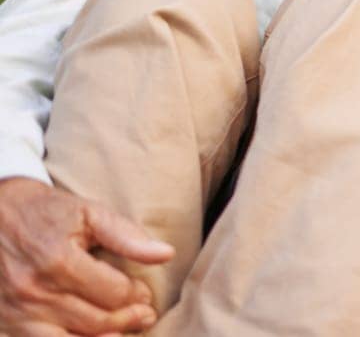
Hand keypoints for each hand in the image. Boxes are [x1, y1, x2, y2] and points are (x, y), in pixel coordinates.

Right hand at [0, 176, 172, 335]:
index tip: (146, 292)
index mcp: (59, 261)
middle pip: (97, 321)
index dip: (137, 295)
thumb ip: (128, 236)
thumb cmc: (48, 212)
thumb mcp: (90, 212)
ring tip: (125, 331)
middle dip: (129, 319)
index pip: (114, 292)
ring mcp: (19, 311)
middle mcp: (35, 291)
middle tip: (146, 315)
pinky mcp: (7, 323)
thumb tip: (166, 254)